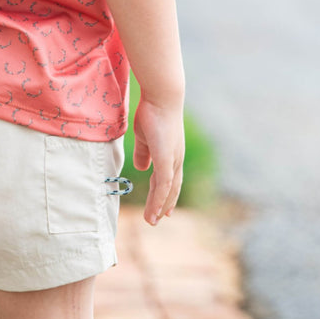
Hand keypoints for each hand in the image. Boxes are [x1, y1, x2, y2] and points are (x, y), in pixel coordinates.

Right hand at [133, 96, 184, 224]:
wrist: (161, 97)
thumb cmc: (152, 112)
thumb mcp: (144, 136)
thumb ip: (144, 152)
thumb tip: (143, 168)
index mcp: (171, 152)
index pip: (171, 178)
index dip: (167, 194)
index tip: (164, 208)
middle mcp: (176, 158)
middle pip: (172, 188)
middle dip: (164, 204)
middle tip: (157, 219)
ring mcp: (173, 160)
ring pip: (167, 191)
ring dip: (159, 207)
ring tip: (151, 221)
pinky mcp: (166, 160)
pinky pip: (163, 186)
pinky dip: (158, 201)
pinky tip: (154, 212)